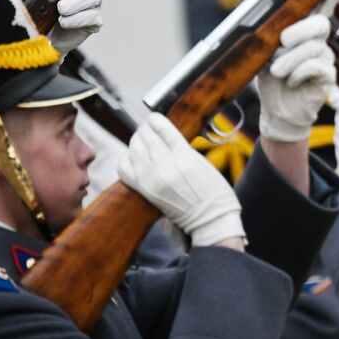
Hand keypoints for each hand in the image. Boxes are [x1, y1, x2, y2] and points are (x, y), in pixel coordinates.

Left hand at [118, 113, 244, 247]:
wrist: (210, 218)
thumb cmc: (214, 190)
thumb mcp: (202, 161)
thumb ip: (181, 147)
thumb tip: (161, 135)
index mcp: (184, 156)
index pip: (161, 127)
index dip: (155, 120)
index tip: (154, 119)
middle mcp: (165, 167)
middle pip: (145, 137)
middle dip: (145, 130)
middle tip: (148, 129)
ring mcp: (152, 180)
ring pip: (133, 150)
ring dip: (136, 142)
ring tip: (142, 142)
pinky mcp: (145, 191)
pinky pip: (125, 169)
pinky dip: (127, 159)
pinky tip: (135, 158)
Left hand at [256, 0, 338, 142]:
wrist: (276, 109)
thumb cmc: (272, 80)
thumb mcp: (265, 53)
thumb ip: (272, 38)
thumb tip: (277, 31)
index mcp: (304, 32)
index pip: (322, 8)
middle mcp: (318, 41)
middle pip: (319, 23)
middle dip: (299, 31)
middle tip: (282, 42)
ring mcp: (325, 58)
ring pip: (314, 47)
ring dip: (290, 59)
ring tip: (277, 70)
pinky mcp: (328, 76)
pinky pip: (316, 66)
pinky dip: (298, 73)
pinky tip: (292, 81)